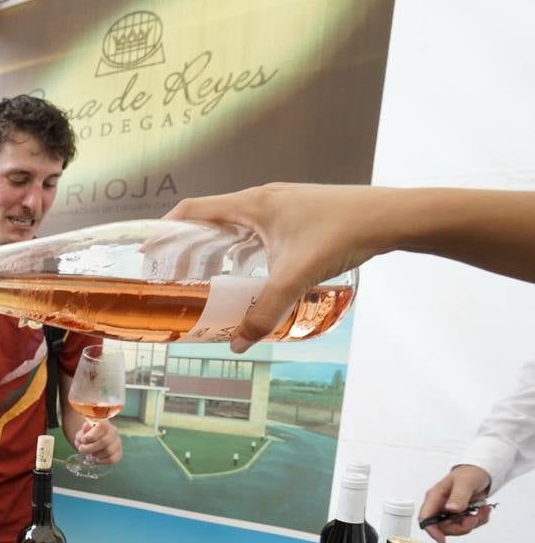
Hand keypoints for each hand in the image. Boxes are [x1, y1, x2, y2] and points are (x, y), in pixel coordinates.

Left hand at [74, 419, 122, 463]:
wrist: (93, 442)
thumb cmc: (87, 436)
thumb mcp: (82, 432)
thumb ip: (83, 432)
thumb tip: (86, 429)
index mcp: (105, 423)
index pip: (102, 426)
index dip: (92, 435)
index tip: (83, 440)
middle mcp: (114, 432)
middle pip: (105, 441)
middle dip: (90, 448)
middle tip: (81, 450)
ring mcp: (118, 443)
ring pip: (108, 452)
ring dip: (95, 455)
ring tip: (89, 454)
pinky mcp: (118, 454)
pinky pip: (112, 459)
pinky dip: (101, 461)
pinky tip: (95, 459)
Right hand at [165, 184, 391, 352]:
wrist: (392, 217)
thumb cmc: (343, 233)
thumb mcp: (297, 276)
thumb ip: (265, 311)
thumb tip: (237, 343)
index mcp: (252, 204)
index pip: (193, 210)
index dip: (166, 230)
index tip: (149, 252)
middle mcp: (263, 200)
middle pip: (211, 219)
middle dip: (189, 247)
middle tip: (175, 274)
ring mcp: (283, 206)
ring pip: (236, 227)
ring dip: (217, 249)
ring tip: (207, 278)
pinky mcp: (300, 215)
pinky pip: (258, 232)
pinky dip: (244, 251)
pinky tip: (252, 274)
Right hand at [419, 465, 493, 542]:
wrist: (482, 472)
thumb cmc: (470, 473)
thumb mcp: (465, 482)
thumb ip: (458, 496)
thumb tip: (451, 509)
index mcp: (435, 497)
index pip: (426, 518)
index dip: (431, 530)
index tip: (441, 539)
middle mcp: (441, 506)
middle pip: (443, 527)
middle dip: (461, 527)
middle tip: (473, 519)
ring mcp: (451, 511)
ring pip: (457, 528)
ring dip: (472, 523)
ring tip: (482, 511)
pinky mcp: (461, 514)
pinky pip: (468, 525)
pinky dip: (479, 520)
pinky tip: (483, 510)